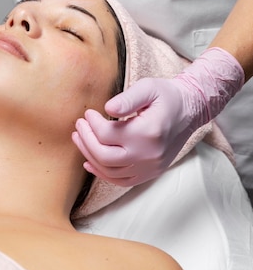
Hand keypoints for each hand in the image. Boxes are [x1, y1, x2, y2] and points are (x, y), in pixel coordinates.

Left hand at [72, 48, 243, 185]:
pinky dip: (103, 173)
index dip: (92, 124)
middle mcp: (148, 154)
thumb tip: (107, 109)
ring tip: (80, 139)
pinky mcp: (150, 173)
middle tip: (79, 126)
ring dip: (90, 155)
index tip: (87, 113)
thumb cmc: (167, 96)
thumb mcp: (148, 88)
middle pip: (104, 156)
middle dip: (86, 140)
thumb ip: (127, 98)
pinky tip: (90, 162)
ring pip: (110, 171)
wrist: (190, 111)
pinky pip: (121, 181)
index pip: (107, 134)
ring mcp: (150, 167)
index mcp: (147, 132)